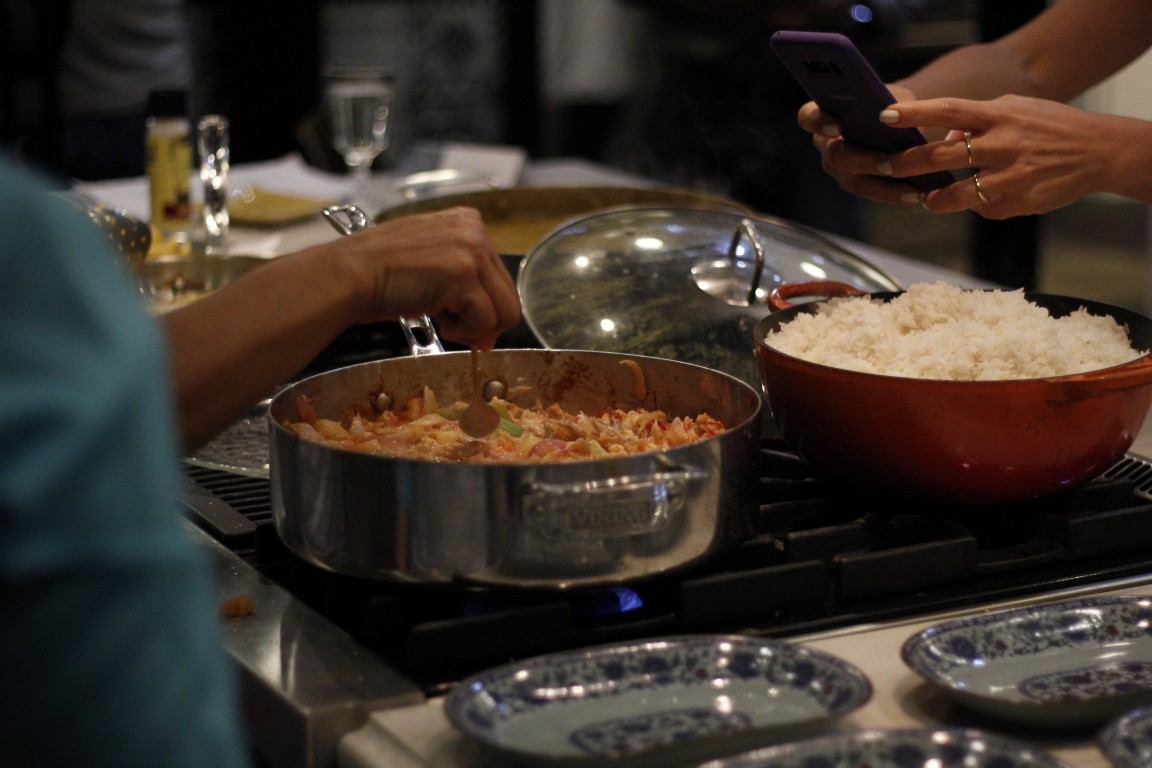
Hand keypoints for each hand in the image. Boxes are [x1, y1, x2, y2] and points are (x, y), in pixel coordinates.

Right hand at [333, 206, 520, 349]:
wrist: (349, 275)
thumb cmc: (380, 274)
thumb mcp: (431, 264)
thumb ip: (465, 287)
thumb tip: (489, 334)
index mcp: (469, 222)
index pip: (500, 278)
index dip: (483, 306)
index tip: (458, 315)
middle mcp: (475, 230)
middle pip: (509, 297)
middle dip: (482, 321)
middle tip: (450, 325)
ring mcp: (472, 251)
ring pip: (504, 313)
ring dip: (472, 327)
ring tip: (439, 317)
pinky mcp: (464, 275)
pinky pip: (485, 321)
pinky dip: (461, 332)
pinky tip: (434, 316)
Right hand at [797, 85, 934, 204]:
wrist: (904, 120)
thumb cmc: (894, 102)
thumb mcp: (897, 97)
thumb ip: (893, 104)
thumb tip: (895, 117)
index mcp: (825, 113)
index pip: (808, 117)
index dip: (819, 122)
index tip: (838, 126)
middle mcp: (825, 143)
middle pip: (834, 155)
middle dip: (862, 161)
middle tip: (888, 164)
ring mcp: (838, 167)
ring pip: (853, 180)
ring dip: (882, 186)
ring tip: (912, 189)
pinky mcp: (854, 183)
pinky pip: (870, 192)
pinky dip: (893, 193)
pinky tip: (916, 193)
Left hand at [872, 95, 1117, 217]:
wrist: (1098, 151)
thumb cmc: (1047, 126)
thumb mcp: (1014, 109)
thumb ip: (976, 121)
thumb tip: (944, 137)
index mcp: (999, 115)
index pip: (949, 110)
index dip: (915, 114)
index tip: (885, 116)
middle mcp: (1004, 143)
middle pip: (943, 156)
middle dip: (906, 163)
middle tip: (883, 167)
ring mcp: (1013, 175)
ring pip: (959, 194)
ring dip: (935, 199)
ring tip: (925, 198)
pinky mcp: (1022, 202)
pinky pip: (984, 210)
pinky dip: (976, 206)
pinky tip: (979, 201)